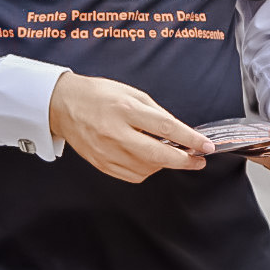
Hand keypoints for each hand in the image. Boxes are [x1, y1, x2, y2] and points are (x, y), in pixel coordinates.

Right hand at [48, 72, 213, 183]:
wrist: (63, 105)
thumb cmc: (98, 94)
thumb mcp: (131, 93)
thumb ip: (156, 113)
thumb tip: (180, 132)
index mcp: (125, 109)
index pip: (166, 128)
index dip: (190, 139)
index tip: (205, 145)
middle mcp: (115, 132)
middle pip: (158, 155)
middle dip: (184, 160)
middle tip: (198, 160)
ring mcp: (107, 152)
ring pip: (147, 169)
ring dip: (164, 164)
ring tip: (167, 152)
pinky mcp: (102, 164)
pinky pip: (133, 176)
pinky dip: (147, 170)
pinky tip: (148, 159)